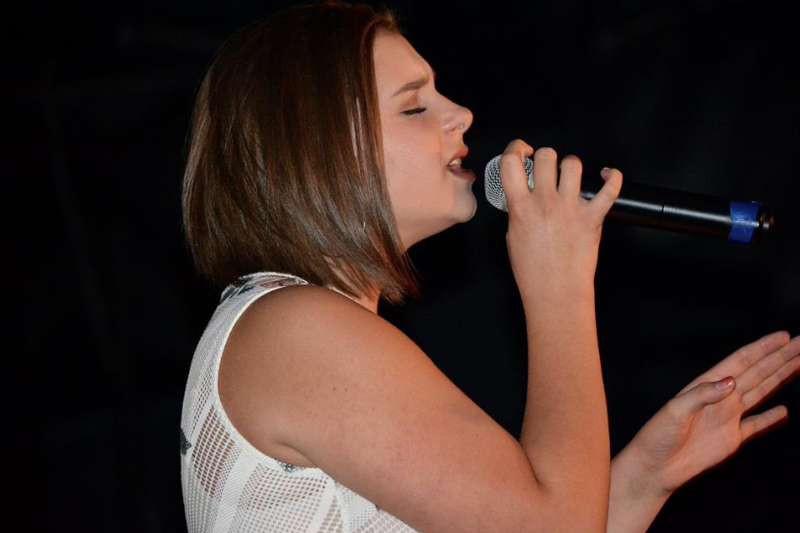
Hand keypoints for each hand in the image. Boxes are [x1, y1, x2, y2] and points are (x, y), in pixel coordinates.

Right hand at [499, 140, 621, 300]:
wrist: (555, 294)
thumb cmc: (534, 273)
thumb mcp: (512, 237)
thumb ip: (517, 211)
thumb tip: (523, 195)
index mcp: (521, 208)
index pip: (511, 162)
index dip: (515, 149)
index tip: (521, 152)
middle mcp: (545, 204)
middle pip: (546, 156)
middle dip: (545, 156)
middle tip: (545, 167)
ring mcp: (570, 209)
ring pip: (573, 164)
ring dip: (570, 166)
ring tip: (569, 177)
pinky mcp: (592, 218)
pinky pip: (610, 189)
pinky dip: (612, 177)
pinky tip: (607, 175)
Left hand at [626, 330, 799, 496]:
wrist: (655, 468)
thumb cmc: (657, 436)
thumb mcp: (674, 411)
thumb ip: (702, 395)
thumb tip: (732, 381)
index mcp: (706, 385)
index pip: (741, 361)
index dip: (763, 348)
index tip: (785, 336)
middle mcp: (720, 398)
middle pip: (757, 372)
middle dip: (780, 358)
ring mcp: (727, 417)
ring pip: (761, 392)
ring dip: (780, 378)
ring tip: (799, 363)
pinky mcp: (731, 439)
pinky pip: (756, 425)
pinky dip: (771, 418)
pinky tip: (784, 411)